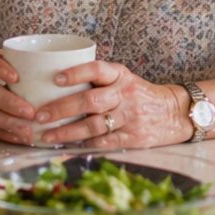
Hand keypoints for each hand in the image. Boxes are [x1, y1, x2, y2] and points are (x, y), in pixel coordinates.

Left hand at [35, 61, 191, 148]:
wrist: (174, 113)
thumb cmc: (140, 94)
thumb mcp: (124, 79)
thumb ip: (99, 80)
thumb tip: (55, 83)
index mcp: (121, 76)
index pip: (97, 69)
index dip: (76, 73)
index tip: (55, 79)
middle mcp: (125, 95)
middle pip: (90, 101)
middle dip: (61, 108)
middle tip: (39, 114)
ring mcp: (129, 118)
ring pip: (93, 126)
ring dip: (66, 132)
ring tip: (46, 135)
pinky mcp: (132, 138)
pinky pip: (103, 142)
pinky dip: (83, 144)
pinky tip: (67, 146)